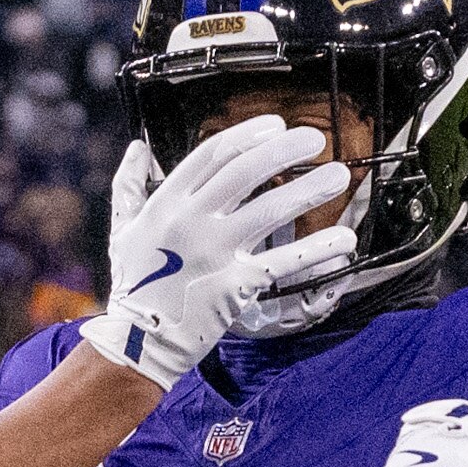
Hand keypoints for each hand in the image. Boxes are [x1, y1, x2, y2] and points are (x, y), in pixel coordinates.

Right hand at [80, 121, 357, 389]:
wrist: (137, 340)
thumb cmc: (132, 286)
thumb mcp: (122, 230)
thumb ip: (128, 186)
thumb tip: (136, 148)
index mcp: (166, 203)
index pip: (212, 154)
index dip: (248, 134)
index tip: (276, 126)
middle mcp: (190, 221)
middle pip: (246, 170)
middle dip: (285, 149)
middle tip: (315, 139)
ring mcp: (214, 252)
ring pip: (270, 208)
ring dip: (310, 189)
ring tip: (339, 176)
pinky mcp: (235, 284)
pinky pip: (284, 261)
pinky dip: (318, 248)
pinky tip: (345, 239)